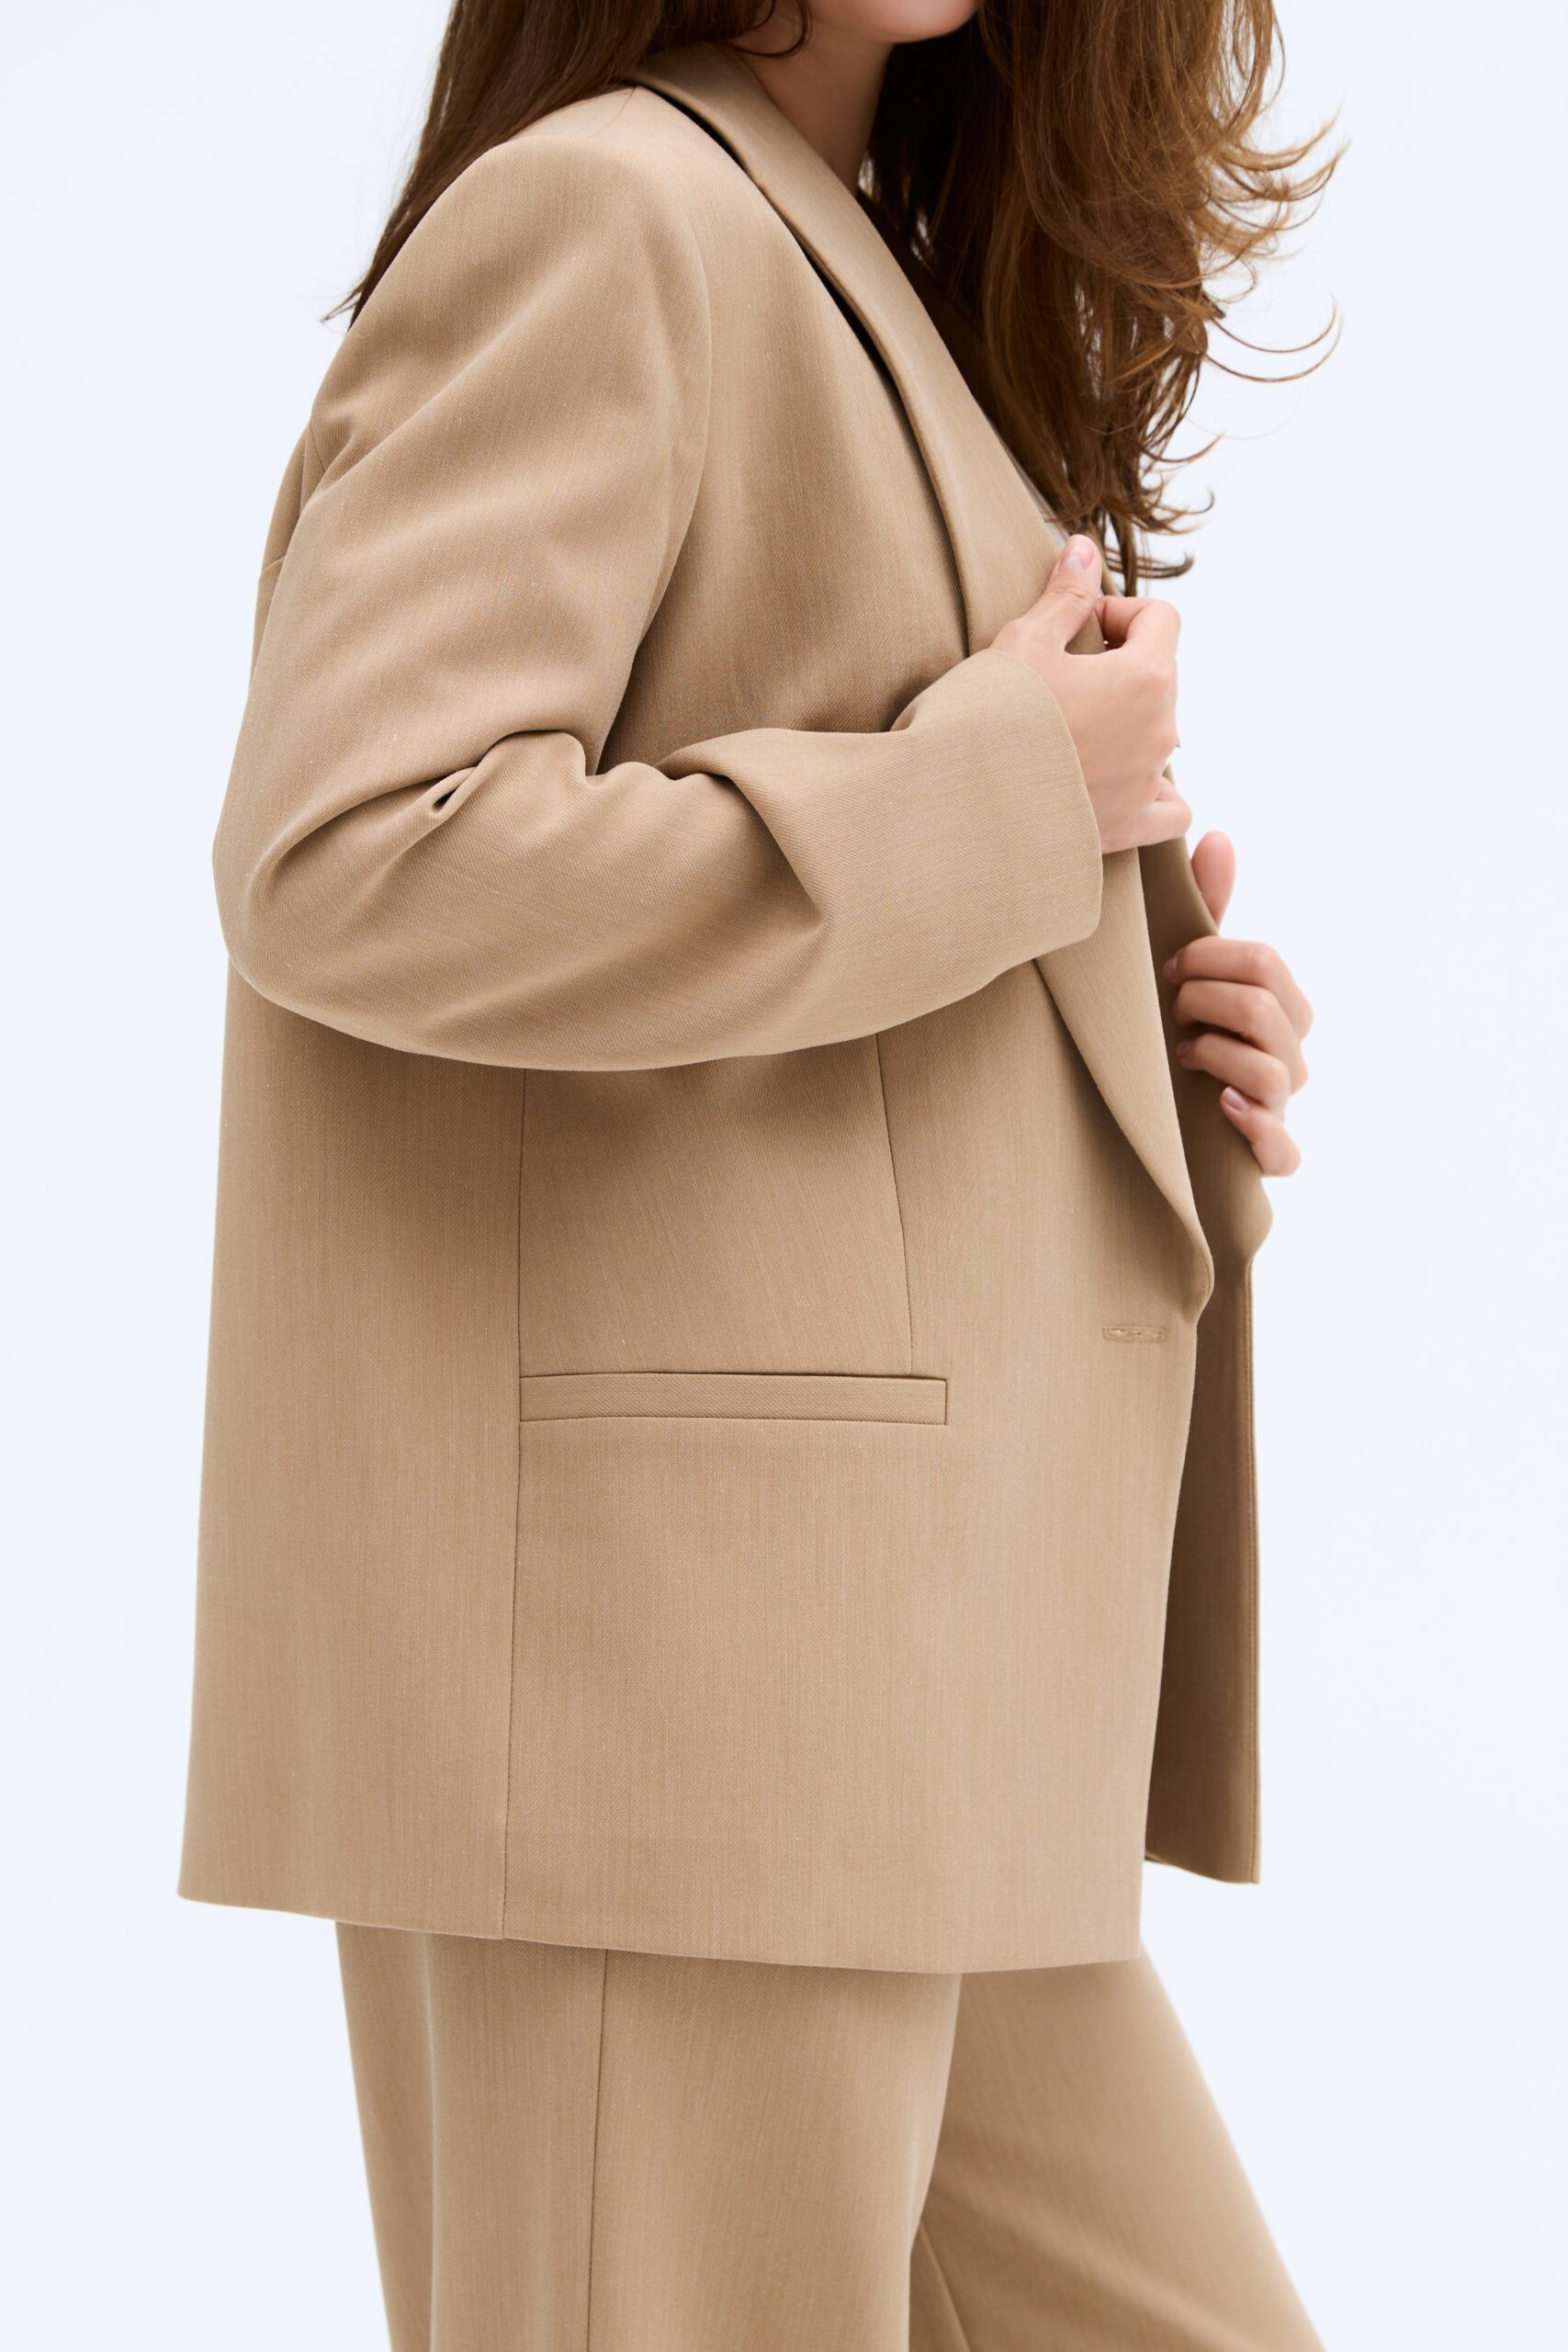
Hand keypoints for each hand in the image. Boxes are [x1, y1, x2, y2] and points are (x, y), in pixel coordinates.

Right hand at [991, 534, 1189, 854]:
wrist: (962, 805)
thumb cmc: (989, 718)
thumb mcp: (1023, 641)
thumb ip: (1065, 595)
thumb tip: (1084, 549)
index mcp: (1146, 678)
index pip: (1162, 619)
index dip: (1117, 612)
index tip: (1073, 629)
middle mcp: (1160, 732)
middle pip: (1160, 677)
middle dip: (1117, 667)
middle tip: (1058, 678)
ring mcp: (1147, 783)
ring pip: (1157, 736)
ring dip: (1124, 723)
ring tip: (1068, 732)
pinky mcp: (1128, 827)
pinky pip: (1169, 808)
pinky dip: (1152, 791)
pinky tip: (1115, 782)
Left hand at [1162, 832, 1310, 1174]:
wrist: (1149, 1117)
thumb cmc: (1177, 1030)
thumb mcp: (1189, 971)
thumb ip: (1205, 908)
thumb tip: (1216, 835)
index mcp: (1282, 1007)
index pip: (1267, 964)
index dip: (1212, 956)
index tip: (1169, 964)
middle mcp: (1291, 1056)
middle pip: (1271, 1011)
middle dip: (1208, 1000)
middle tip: (1172, 1007)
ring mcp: (1282, 1108)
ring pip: (1274, 1073)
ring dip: (1217, 1054)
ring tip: (1181, 1053)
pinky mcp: (1266, 1158)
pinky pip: (1285, 1152)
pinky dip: (1258, 1128)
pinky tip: (1220, 1107)